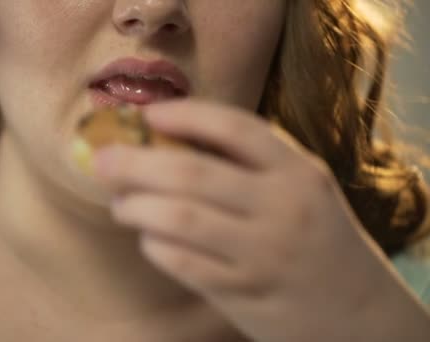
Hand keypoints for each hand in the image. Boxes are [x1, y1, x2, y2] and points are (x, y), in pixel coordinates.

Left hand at [94, 99, 410, 340]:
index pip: (235, 128)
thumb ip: (249, 166)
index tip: (148, 115)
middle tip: (103, 160)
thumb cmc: (316, 238)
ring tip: (120, 204)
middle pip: (193, 174)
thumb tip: (170, 142)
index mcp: (298, 172)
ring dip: (137, 207)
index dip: (185, 116)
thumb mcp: (299, 191)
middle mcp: (283, 207)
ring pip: (181, 219)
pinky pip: (184, 263)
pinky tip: (148, 239)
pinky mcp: (246, 292)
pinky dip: (156, 246)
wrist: (359, 312)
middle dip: (136, 163)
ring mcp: (264, 253)